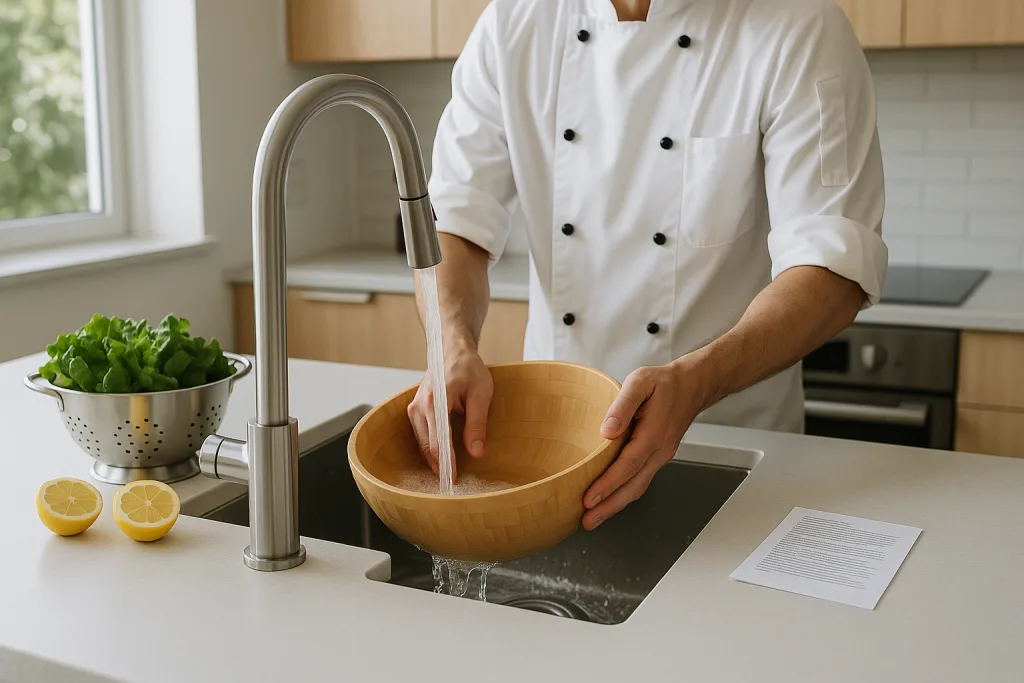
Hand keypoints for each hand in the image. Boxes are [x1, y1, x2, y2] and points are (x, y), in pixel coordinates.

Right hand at [407, 348, 493, 479]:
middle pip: (427, 445)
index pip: (439, 441)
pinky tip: (440, 460)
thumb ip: (477, 424)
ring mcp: (414, 408)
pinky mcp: (414, 410)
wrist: (453, 351)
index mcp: (435, 402)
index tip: (453, 480)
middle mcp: (419, 406)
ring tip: (447, 476)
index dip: (446, 463)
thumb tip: (476, 452)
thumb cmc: (469, 369)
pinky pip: (420, 435)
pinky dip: (429, 448)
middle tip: (451, 485)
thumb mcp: (481, 394)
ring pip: (421, 442)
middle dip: (439, 466)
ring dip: (433, 459)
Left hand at [582, 361, 705, 529]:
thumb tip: (607, 429)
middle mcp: (660, 450)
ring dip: (616, 505)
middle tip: (587, 522)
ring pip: (638, 487)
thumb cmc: (664, 383)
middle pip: (633, 486)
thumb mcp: (641, 382)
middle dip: (609, 507)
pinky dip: (625, 494)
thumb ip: (623, 404)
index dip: (608, 485)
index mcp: (654, 433)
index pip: (628, 465)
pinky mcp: (659, 457)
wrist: (693, 386)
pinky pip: (641, 480)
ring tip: (594, 518)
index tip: (589, 499)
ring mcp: (661, 456)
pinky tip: (611, 499)